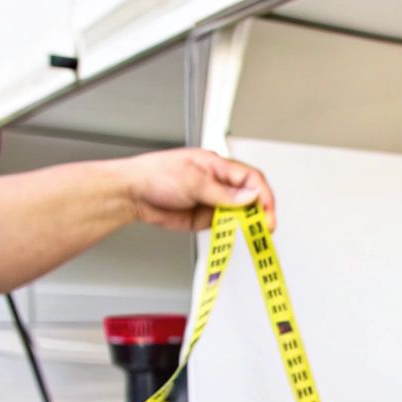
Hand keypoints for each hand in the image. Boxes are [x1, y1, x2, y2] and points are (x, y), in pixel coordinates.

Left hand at [119, 147, 276, 232]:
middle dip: (260, 213)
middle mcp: (219, 183)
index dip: (264, 196)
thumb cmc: (156, 175)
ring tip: (249, 234)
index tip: (268, 212)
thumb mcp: (193, 181)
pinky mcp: (205, 217)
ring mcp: (213, 201)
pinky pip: (225, 226)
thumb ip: (223, 193)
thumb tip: (250, 197)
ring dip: (246, 224)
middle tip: (264, 228)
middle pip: (251, 197)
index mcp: (218, 166)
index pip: (252, 179)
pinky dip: (231, 232)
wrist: (133, 194)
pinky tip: (232, 235)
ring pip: (240, 213)